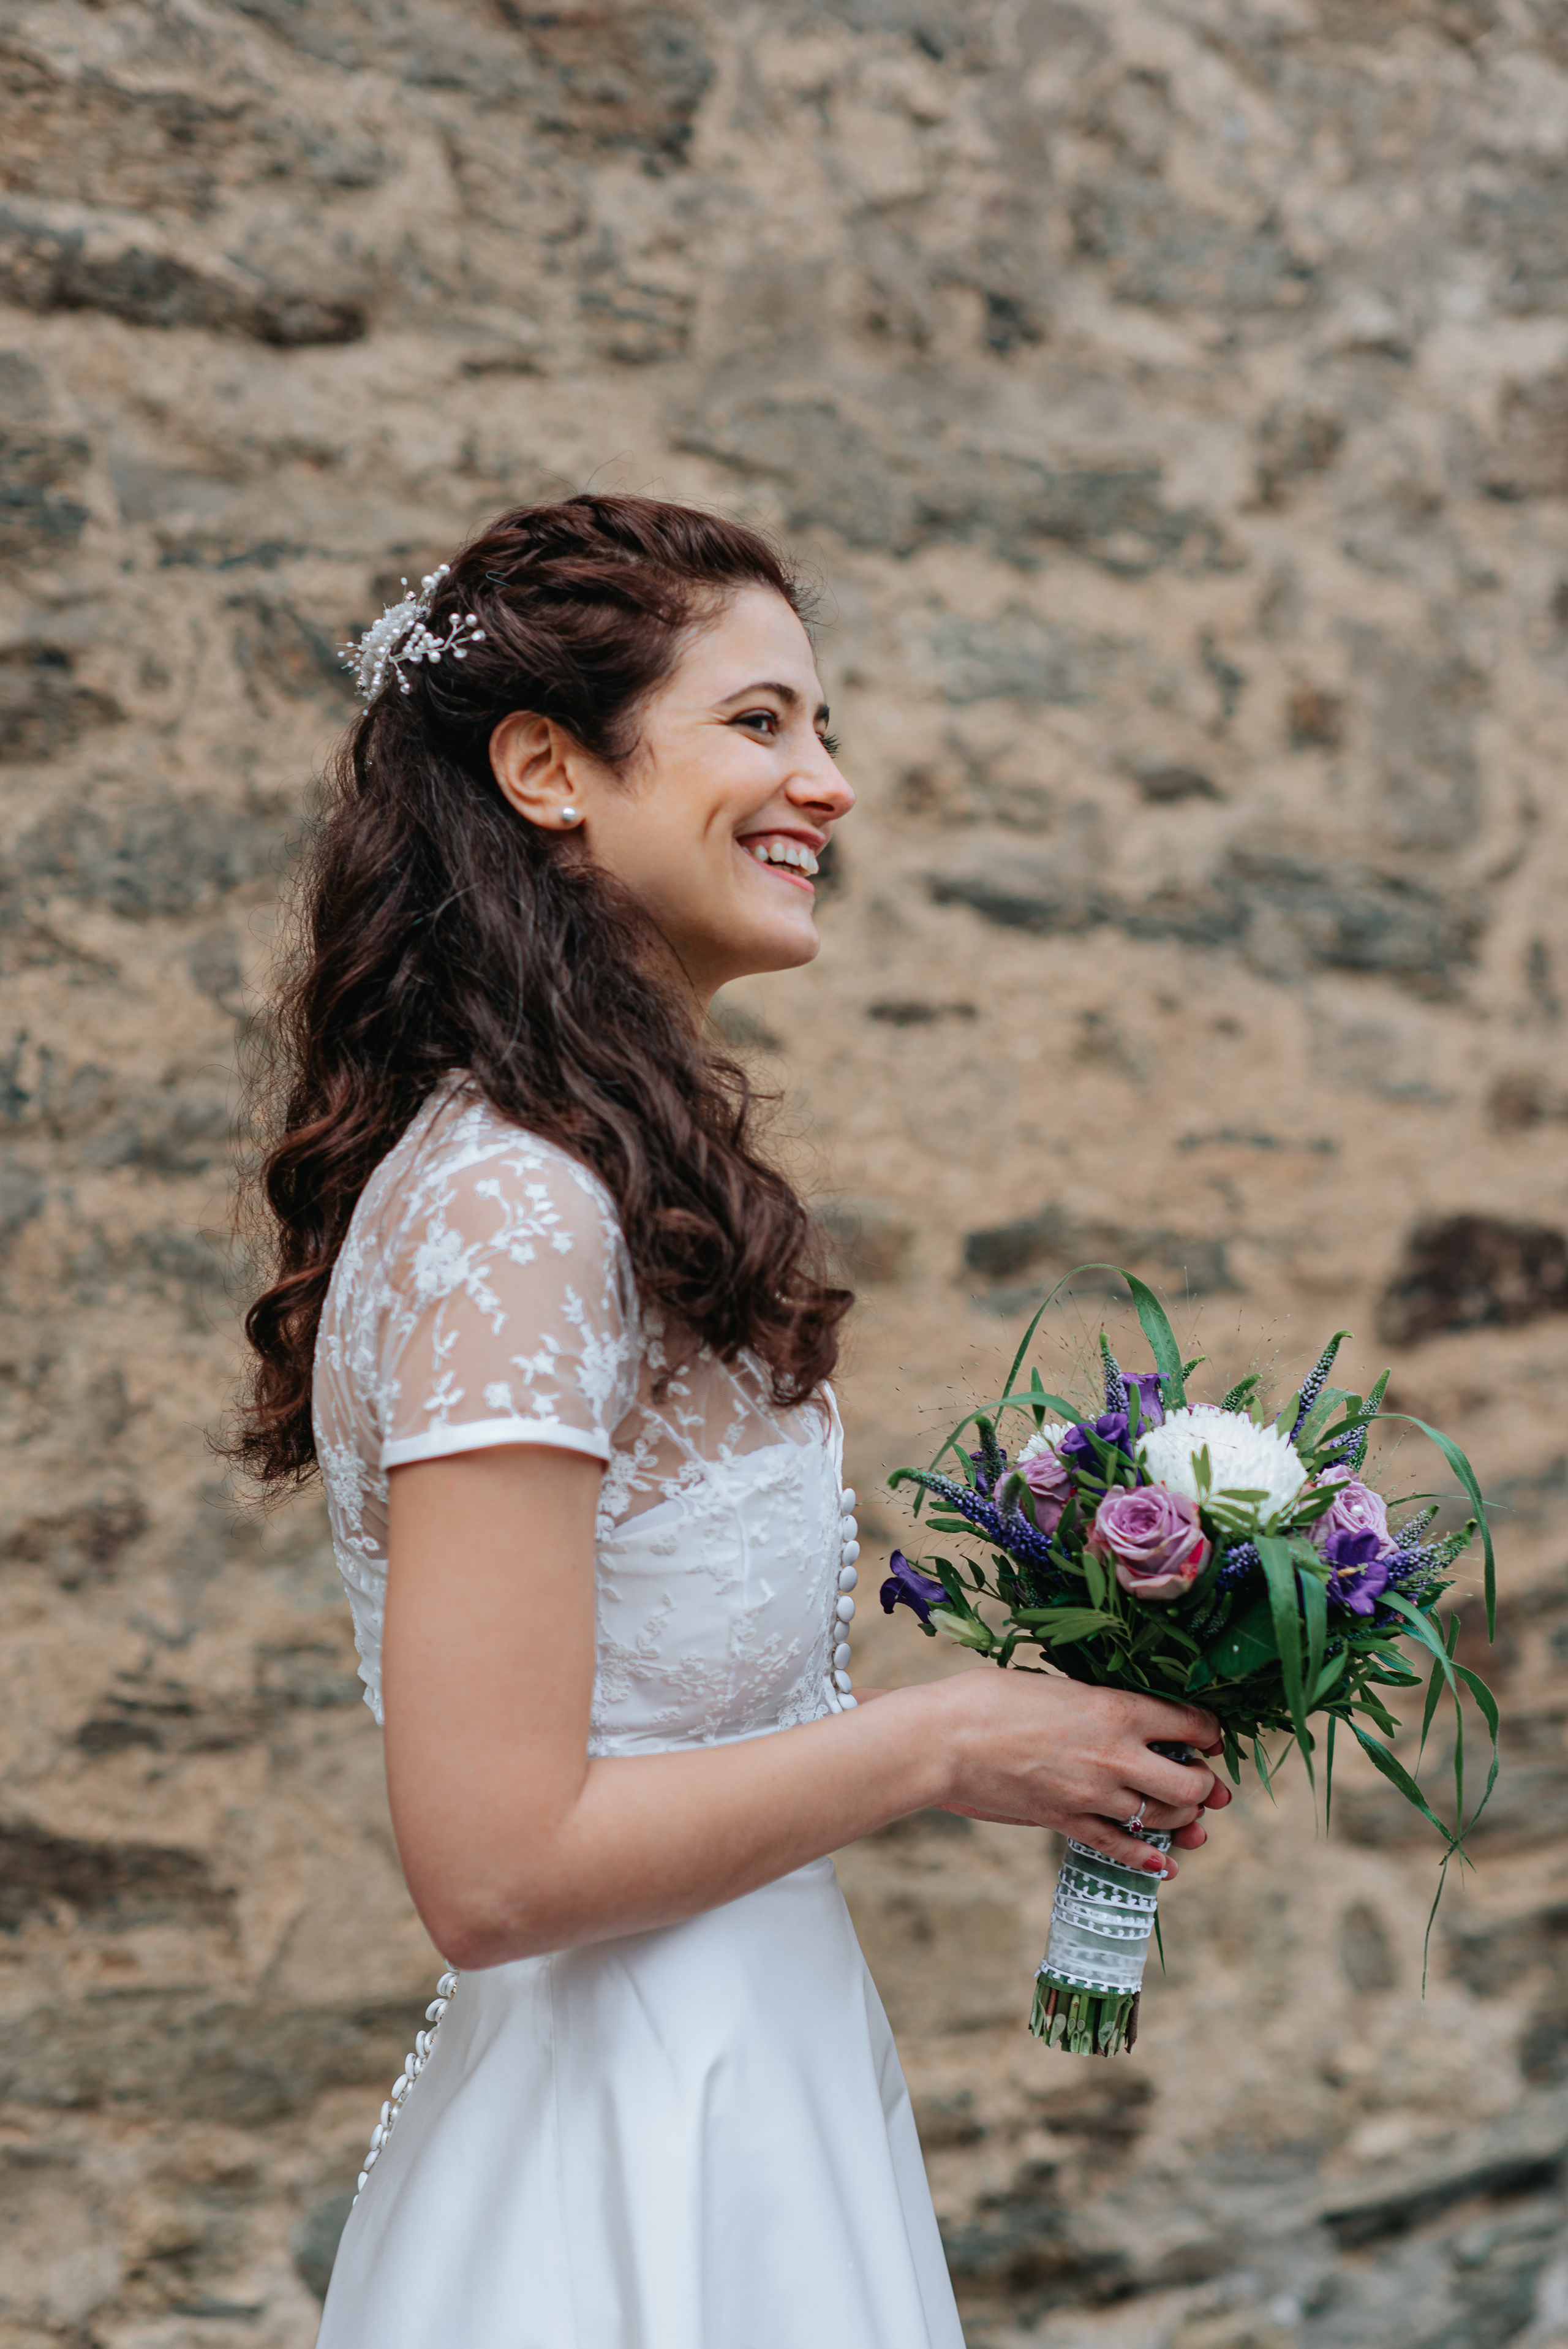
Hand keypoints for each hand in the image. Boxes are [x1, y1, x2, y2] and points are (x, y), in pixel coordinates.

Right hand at [928, 1672, 1228, 1877]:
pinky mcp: (1066, 1822)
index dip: (1207, 1732)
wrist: (943, 1740)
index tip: (1206, 1736)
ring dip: (1181, 1818)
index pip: (1189, 1724)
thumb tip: (1124, 1716)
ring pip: (1161, 1818)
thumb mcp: (1057, 1685)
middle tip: (1204, 1782)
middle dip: (1204, 1785)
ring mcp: (1092, 1795)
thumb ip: (1098, 1704)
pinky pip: (1120, 1847)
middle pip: (1188, 1784)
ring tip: (1185, 1814)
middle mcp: (1116, 1756)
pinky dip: (1147, 1859)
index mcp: (1116, 1709)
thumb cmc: (990, 1698)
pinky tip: (1163, 1864)